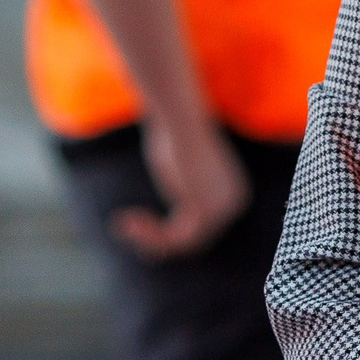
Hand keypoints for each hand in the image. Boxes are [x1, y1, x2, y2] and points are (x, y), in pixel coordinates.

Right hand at [110, 114, 250, 260]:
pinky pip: (175, 240)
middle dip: (157, 238)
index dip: (169, 231)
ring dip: (150, 240)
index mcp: (233, 193)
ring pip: (184, 243)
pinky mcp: (206, 211)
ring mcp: (223, 209)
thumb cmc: (173, 130)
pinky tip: (129, 221)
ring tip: (125, 224)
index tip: (138, 218)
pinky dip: (150, 236)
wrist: (177, 115)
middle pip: (196, 238)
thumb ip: (178, 189)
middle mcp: (234, 203)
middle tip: (126, 225)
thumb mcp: (176, 164)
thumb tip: (168, 217)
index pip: (203, 228)